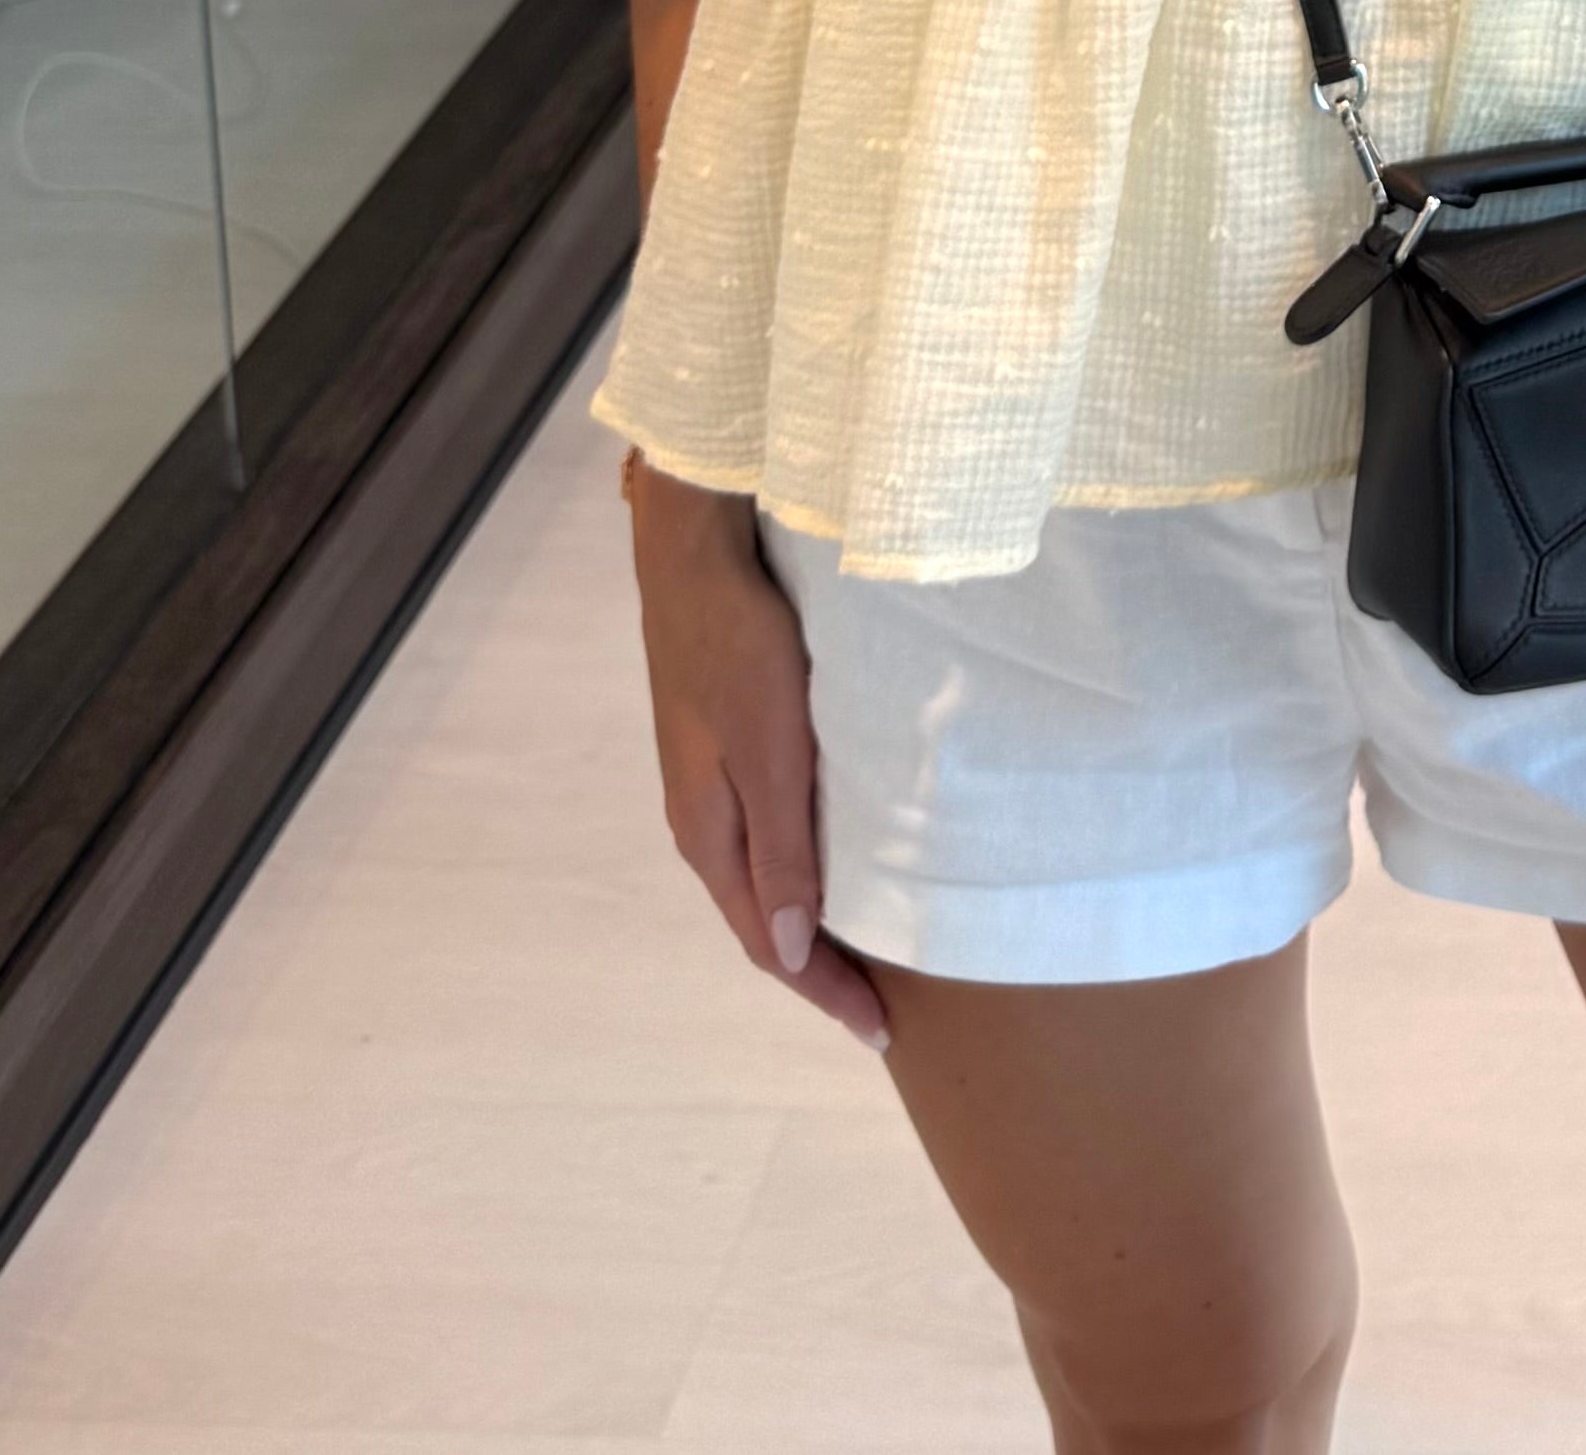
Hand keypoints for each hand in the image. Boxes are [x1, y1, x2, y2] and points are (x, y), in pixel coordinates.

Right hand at [628, 459, 890, 1050]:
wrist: (698, 551)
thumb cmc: (739, 645)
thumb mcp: (771, 749)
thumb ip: (782, 848)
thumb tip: (793, 953)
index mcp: (710, 836)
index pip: (771, 946)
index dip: (826, 994)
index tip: (882, 1033)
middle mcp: (706, 821)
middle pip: (767, 921)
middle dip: (822, 972)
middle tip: (886, 1007)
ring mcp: (714, 783)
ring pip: (770, 877)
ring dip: (816, 921)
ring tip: (874, 948)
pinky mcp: (732, 743)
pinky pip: (772, 833)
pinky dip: (809, 867)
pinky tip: (844, 858)